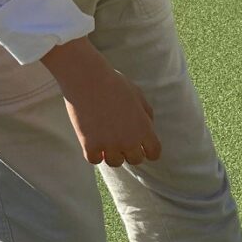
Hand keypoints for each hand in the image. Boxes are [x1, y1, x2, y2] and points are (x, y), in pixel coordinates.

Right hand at [41, 36, 161, 165]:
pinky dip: (93, 152)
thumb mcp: (138, 95)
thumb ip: (146, 113)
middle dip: (129, 151)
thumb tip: (149, 128)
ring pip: (115, 162)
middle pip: (135, 160)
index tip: (140, 146)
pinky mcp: (90, 145)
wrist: (88, 79)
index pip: (154, 153)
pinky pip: (94, 160)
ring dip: (110, 153)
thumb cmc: (113, 83)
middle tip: (118, 138)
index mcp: (144, 128)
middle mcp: (130, 140)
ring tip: (104, 138)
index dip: (148, 150)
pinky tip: (91, 140)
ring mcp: (110, 145)